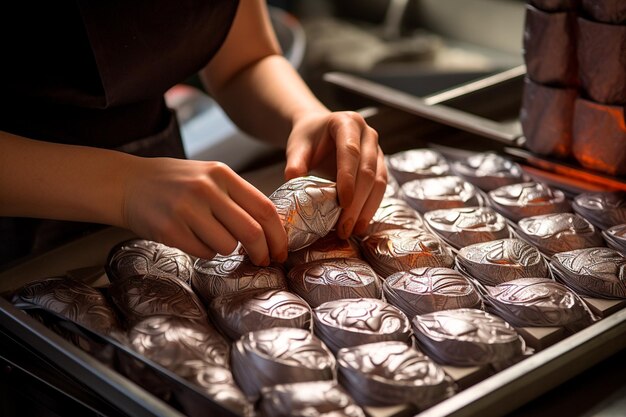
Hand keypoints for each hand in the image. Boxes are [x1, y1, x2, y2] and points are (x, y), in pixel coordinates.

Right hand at [123, 158, 287, 265]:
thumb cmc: (177, 183)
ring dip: (227, 249)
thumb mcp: (210, 177)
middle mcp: (206, 190)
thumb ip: (238, 197)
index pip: (264, 208)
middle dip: (262, 252)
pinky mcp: (170, 230)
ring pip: (228, 246)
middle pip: (251, 231)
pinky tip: (193, 238)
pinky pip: (204, 253)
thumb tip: (271, 230)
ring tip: (212, 237)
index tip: (281, 250)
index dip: (278, 234)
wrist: (128, 183)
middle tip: (262, 260)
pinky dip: (205, 252)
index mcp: (222, 174)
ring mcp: (186, 209)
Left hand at [284, 111, 386, 238]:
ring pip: (379, 181)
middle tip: (345, 226)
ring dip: (367, 208)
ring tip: (353, 229)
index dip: (348, 178)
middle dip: (357, 201)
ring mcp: (377, 149)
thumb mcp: (297, 147)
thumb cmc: (308, 138)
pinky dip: (371, 206)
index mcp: (347, 123)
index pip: (351, 152)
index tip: (342, 203)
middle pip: (368, 170)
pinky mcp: (380, 164)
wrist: (319, 131)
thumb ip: (295, 164)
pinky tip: (359, 223)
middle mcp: (367, 134)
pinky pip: (381, 187)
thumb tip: (293, 184)